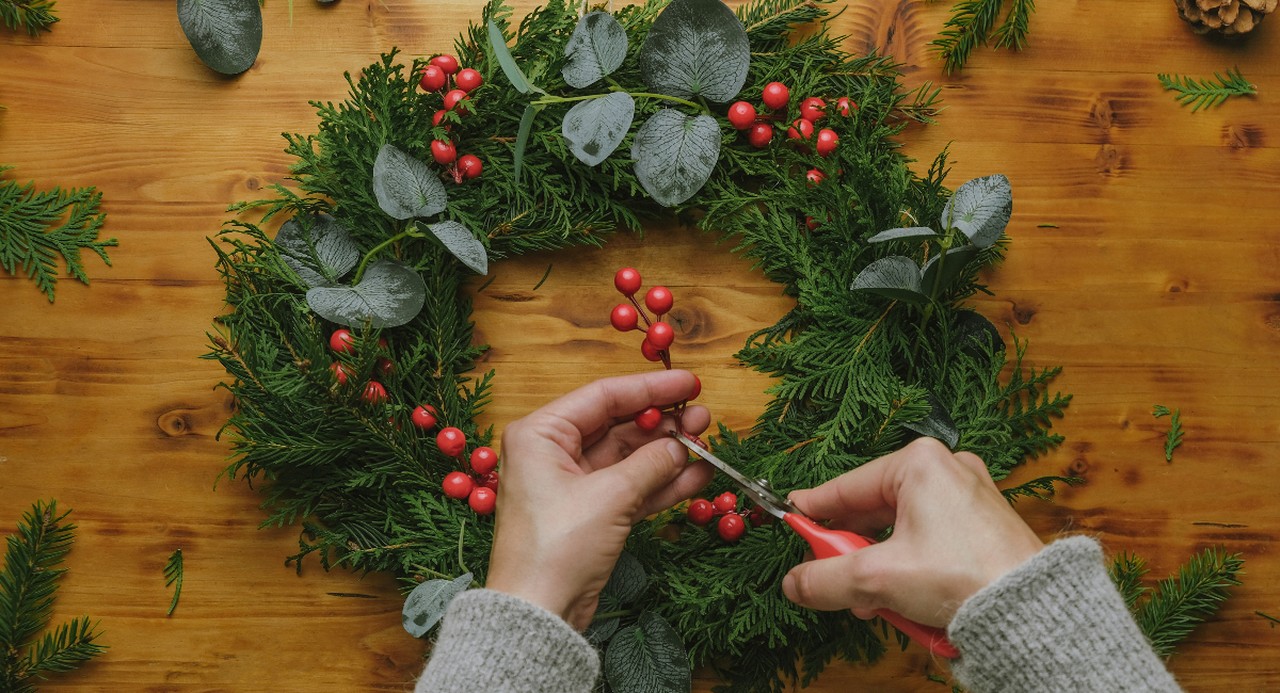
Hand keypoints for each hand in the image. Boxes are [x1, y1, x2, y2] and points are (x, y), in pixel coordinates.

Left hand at [486, 370, 712, 629]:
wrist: (539, 614)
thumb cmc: (556, 548)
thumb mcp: (609, 497)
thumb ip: (650, 463)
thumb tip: (681, 444)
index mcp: (540, 434)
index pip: (603, 396)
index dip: (650, 388)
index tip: (690, 384)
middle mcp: (553, 453)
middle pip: (618, 425)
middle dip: (662, 423)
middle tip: (703, 418)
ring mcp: (573, 485)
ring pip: (629, 458)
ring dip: (667, 453)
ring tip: (706, 445)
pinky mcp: (590, 514)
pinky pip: (631, 488)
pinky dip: (662, 483)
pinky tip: (696, 476)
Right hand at [780, 438, 1043, 626]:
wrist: (1033, 611)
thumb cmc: (965, 577)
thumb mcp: (878, 578)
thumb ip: (825, 577)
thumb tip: (795, 582)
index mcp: (919, 463)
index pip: (845, 487)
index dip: (813, 512)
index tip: (789, 525)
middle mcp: (946, 470)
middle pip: (872, 512)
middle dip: (852, 555)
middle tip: (836, 582)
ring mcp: (968, 498)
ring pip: (899, 532)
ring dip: (880, 570)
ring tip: (876, 603)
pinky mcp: (982, 526)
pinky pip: (928, 542)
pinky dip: (910, 569)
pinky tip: (906, 601)